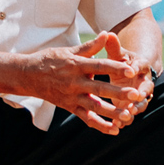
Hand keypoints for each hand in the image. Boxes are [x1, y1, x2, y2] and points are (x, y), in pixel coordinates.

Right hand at [16, 33, 147, 134]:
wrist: (28, 76)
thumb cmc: (50, 60)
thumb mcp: (68, 51)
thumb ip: (90, 47)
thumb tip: (107, 34)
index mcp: (76, 65)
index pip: (99, 66)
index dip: (115, 67)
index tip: (132, 70)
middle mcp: (74, 82)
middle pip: (99, 88)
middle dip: (119, 93)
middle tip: (136, 95)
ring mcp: (72, 96)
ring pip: (94, 107)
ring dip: (112, 113)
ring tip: (128, 116)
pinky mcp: (70, 107)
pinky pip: (86, 118)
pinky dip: (100, 125)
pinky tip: (115, 130)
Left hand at [88, 31, 155, 129]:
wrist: (130, 73)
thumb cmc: (122, 62)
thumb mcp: (118, 54)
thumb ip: (114, 47)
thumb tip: (109, 33)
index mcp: (141, 66)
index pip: (141, 66)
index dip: (137, 68)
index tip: (131, 70)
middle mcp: (144, 81)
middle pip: (146, 88)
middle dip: (142, 93)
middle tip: (136, 97)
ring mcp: (140, 95)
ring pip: (141, 103)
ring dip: (135, 109)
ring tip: (128, 114)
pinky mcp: (133, 106)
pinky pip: (131, 114)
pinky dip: (125, 120)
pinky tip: (117, 126)